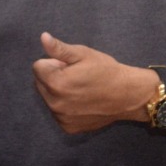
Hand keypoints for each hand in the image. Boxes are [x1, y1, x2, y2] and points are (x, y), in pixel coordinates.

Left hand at [31, 32, 149, 133]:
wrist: (128, 95)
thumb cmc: (106, 70)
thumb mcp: (83, 54)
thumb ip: (59, 48)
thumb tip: (42, 37)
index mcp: (55, 82)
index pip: (37, 66)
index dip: (54, 62)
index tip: (70, 65)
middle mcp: (54, 103)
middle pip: (40, 83)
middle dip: (53, 77)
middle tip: (76, 76)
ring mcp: (61, 117)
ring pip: (48, 98)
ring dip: (58, 92)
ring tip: (80, 89)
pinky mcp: (68, 127)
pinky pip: (58, 112)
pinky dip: (66, 106)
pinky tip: (82, 102)